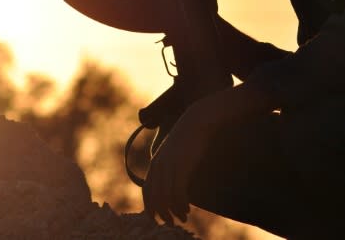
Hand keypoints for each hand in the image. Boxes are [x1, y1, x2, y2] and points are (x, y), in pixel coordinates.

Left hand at [142, 98, 214, 224]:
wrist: (197, 121)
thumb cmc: (190, 137)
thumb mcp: (176, 153)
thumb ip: (171, 166)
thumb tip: (173, 182)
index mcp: (155, 162)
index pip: (147, 190)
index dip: (150, 206)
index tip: (156, 218)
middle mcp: (159, 165)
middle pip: (154, 197)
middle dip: (161, 213)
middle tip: (169, 223)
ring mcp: (169, 166)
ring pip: (165, 197)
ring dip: (173, 212)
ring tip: (182, 218)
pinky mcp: (181, 166)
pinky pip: (177, 192)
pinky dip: (181, 204)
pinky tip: (187, 209)